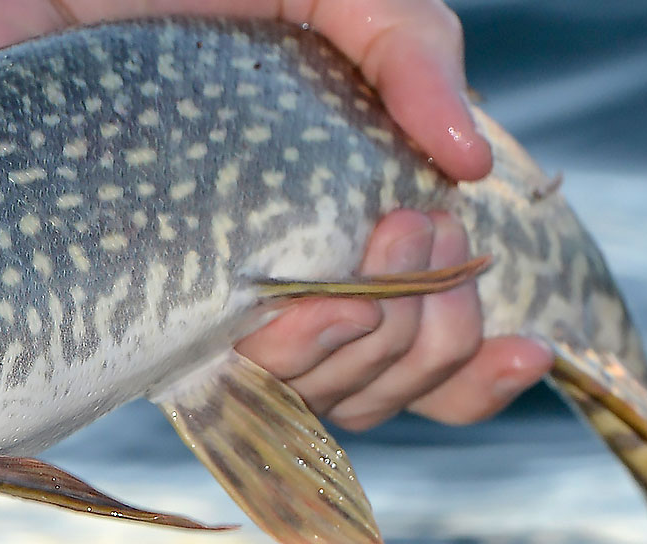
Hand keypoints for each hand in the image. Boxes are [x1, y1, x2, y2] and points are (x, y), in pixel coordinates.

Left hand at [0, 0, 552, 429]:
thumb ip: (407, 40)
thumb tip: (477, 165)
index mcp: (331, 212)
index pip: (428, 336)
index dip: (479, 368)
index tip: (517, 341)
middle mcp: (277, 274)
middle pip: (391, 379)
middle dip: (428, 333)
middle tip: (403, 236)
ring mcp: (205, 305)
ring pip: (321, 400)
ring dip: (365, 350)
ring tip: (348, 263)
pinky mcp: (129, 320)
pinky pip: (226, 397)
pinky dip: (286, 372)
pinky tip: (290, 317)